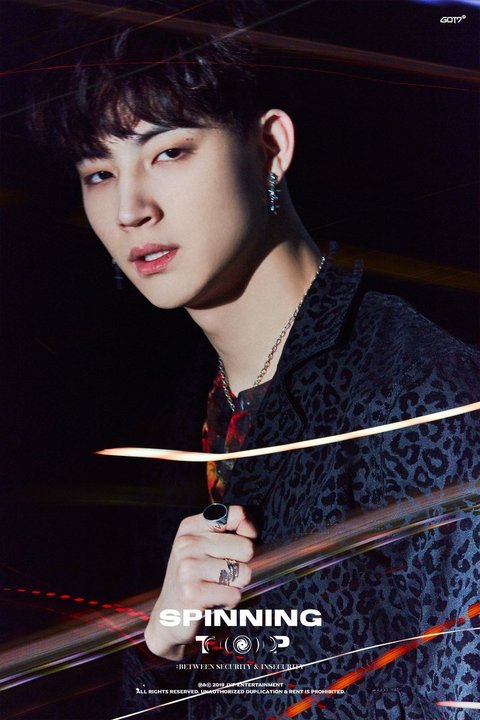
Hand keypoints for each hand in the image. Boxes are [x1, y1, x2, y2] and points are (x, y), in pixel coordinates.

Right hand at [145, 505, 256, 658]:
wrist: (168, 616)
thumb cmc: (195, 579)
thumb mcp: (205, 548)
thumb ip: (230, 533)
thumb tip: (253, 531)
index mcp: (191, 527)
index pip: (238, 514)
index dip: (249, 531)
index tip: (241, 546)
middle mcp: (187, 543)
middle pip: (246, 547)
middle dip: (243, 566)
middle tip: (223, 575)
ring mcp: (188, 568)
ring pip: (244, 573)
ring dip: (236, 586)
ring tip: (217, 588)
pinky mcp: (192, 593)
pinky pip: (234, 595)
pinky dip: (229, 602)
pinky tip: (212, 602)